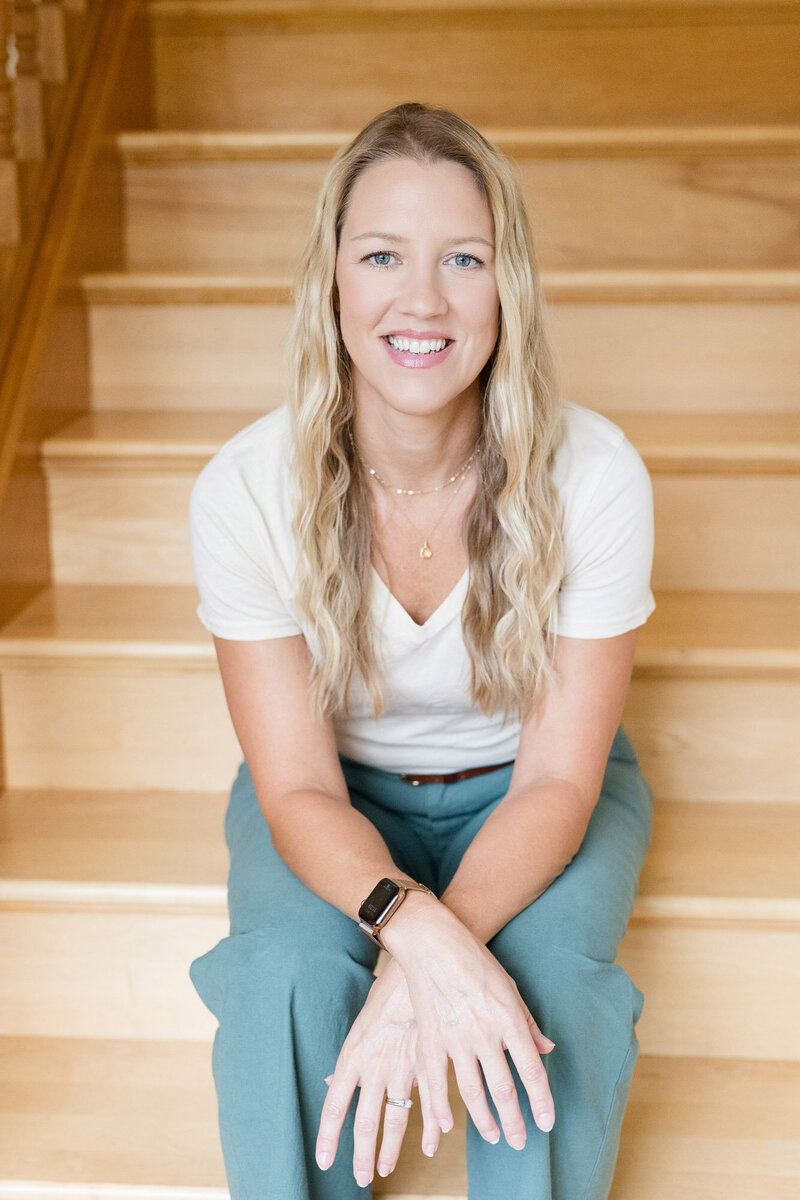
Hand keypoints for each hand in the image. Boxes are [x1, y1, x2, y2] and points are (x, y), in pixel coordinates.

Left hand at [315, 955, 444, 1185]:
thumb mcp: (362, 1025)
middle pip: (365, 1121)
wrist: (420, 963)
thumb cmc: (389, 991)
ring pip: (395, 1117)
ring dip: (391, 1147)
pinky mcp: (428, 1060)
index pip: (335, 1105)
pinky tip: (432, 1143)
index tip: (325, 1160)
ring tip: (385, 1168)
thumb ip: (350, 1060)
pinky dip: (430, 1126)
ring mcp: (402, 1065)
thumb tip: (334, 1083)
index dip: (329, 1136)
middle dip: (362, 1154)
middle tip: (361, 1177)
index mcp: (353, 1054)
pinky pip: (428, 1102)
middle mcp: (375, 1065)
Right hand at [385, 899, 555, 1148]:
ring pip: (472, 1090)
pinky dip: (440, 1106)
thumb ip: (528, 1022)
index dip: (540, 1100)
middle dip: (514, 1119)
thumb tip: (547, 1050)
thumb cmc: (474, 959)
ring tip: (494, 1136)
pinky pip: (436, 1080)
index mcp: (508, 1018)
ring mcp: (455, 1037)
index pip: (531, 1069)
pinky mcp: (430, 1037)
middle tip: (519, 1142)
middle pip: (503, 1087)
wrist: (432, 941)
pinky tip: (447, 1125)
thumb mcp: (509, 985)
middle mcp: (484, 1032)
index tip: (546, 1123)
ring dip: (484, 1119)